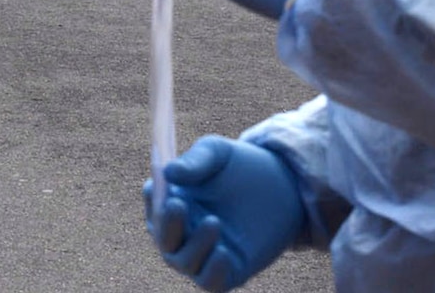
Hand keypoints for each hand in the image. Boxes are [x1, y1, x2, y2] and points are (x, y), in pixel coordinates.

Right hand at [144, 136, 305, 291]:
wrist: (283, 186)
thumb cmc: (240, 166)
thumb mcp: (219, 154)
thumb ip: (195, 162)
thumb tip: (168, 172)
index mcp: (174, 202)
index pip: (154, 206)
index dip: (152, 198)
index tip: (156, 185)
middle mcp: (183, 232)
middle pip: (164, 239)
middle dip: (167, 224)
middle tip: (178, 204)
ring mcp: (204, 254)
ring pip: (184, 262)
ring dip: (193, 245)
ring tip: (214, 221)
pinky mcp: (228, 271)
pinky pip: (211, 282)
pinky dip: (212, 272)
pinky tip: (223, 253)